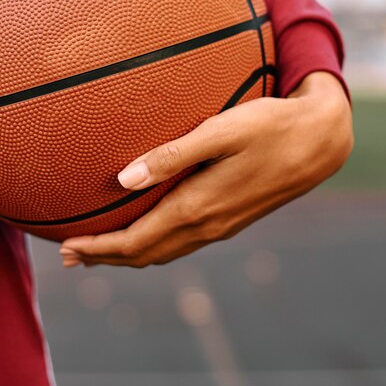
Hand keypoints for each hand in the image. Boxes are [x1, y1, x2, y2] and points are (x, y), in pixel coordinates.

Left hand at [60, 71, 352, 267]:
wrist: (318, 141)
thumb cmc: (267, 127)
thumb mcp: (219, 132)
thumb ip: (171, 156)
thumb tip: (123, 180)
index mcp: (198, 207)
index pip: (136, 242)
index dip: (99, 249)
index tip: (68, 249)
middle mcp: (207, 226)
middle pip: (144, 255)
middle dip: (104, 258)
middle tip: (69, 256)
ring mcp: (220, 227)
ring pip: (163, 253)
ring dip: (127, 255)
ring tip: (97, 251)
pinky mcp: (229, 219)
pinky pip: (180, 244)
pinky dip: (152, 246)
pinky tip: (144, 232)